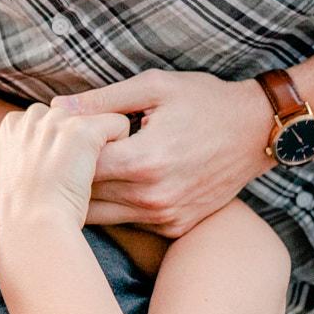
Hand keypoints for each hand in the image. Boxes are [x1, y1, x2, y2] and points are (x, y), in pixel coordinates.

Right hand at [0, 104, 132, 232]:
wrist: (31, 226)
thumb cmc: (24, 213)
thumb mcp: (16, 177)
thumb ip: (28, 155)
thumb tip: (47, 152)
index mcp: (13, 125)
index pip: (46, 120)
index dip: (59, 144)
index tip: (58, 170)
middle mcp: (34, 116)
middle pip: (71, 115)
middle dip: (78, 138)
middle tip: (74, 174)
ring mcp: (59, 122)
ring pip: (95, 118)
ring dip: (99, 141)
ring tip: (89, 174)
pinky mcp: (83, 131)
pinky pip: (118, 124)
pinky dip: (123, 144)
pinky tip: (112, 169)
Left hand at [55, 71, 274, 235]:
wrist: (257, 132)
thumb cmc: (205, 102)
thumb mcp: (154, 87)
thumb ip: (103, 100)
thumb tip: (58, 106)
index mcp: (144, 160)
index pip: (79, 166)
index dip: (63, 151)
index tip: (56, 138)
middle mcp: (153, 197)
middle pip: (85, 195)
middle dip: (68, 176)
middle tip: (57, 158)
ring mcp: (165, 216)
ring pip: (102, 214)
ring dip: (86, 195)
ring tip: (77, 171)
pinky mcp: (174, 226)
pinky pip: (128, 221)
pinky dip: (115, 205)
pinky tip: (112, 184)